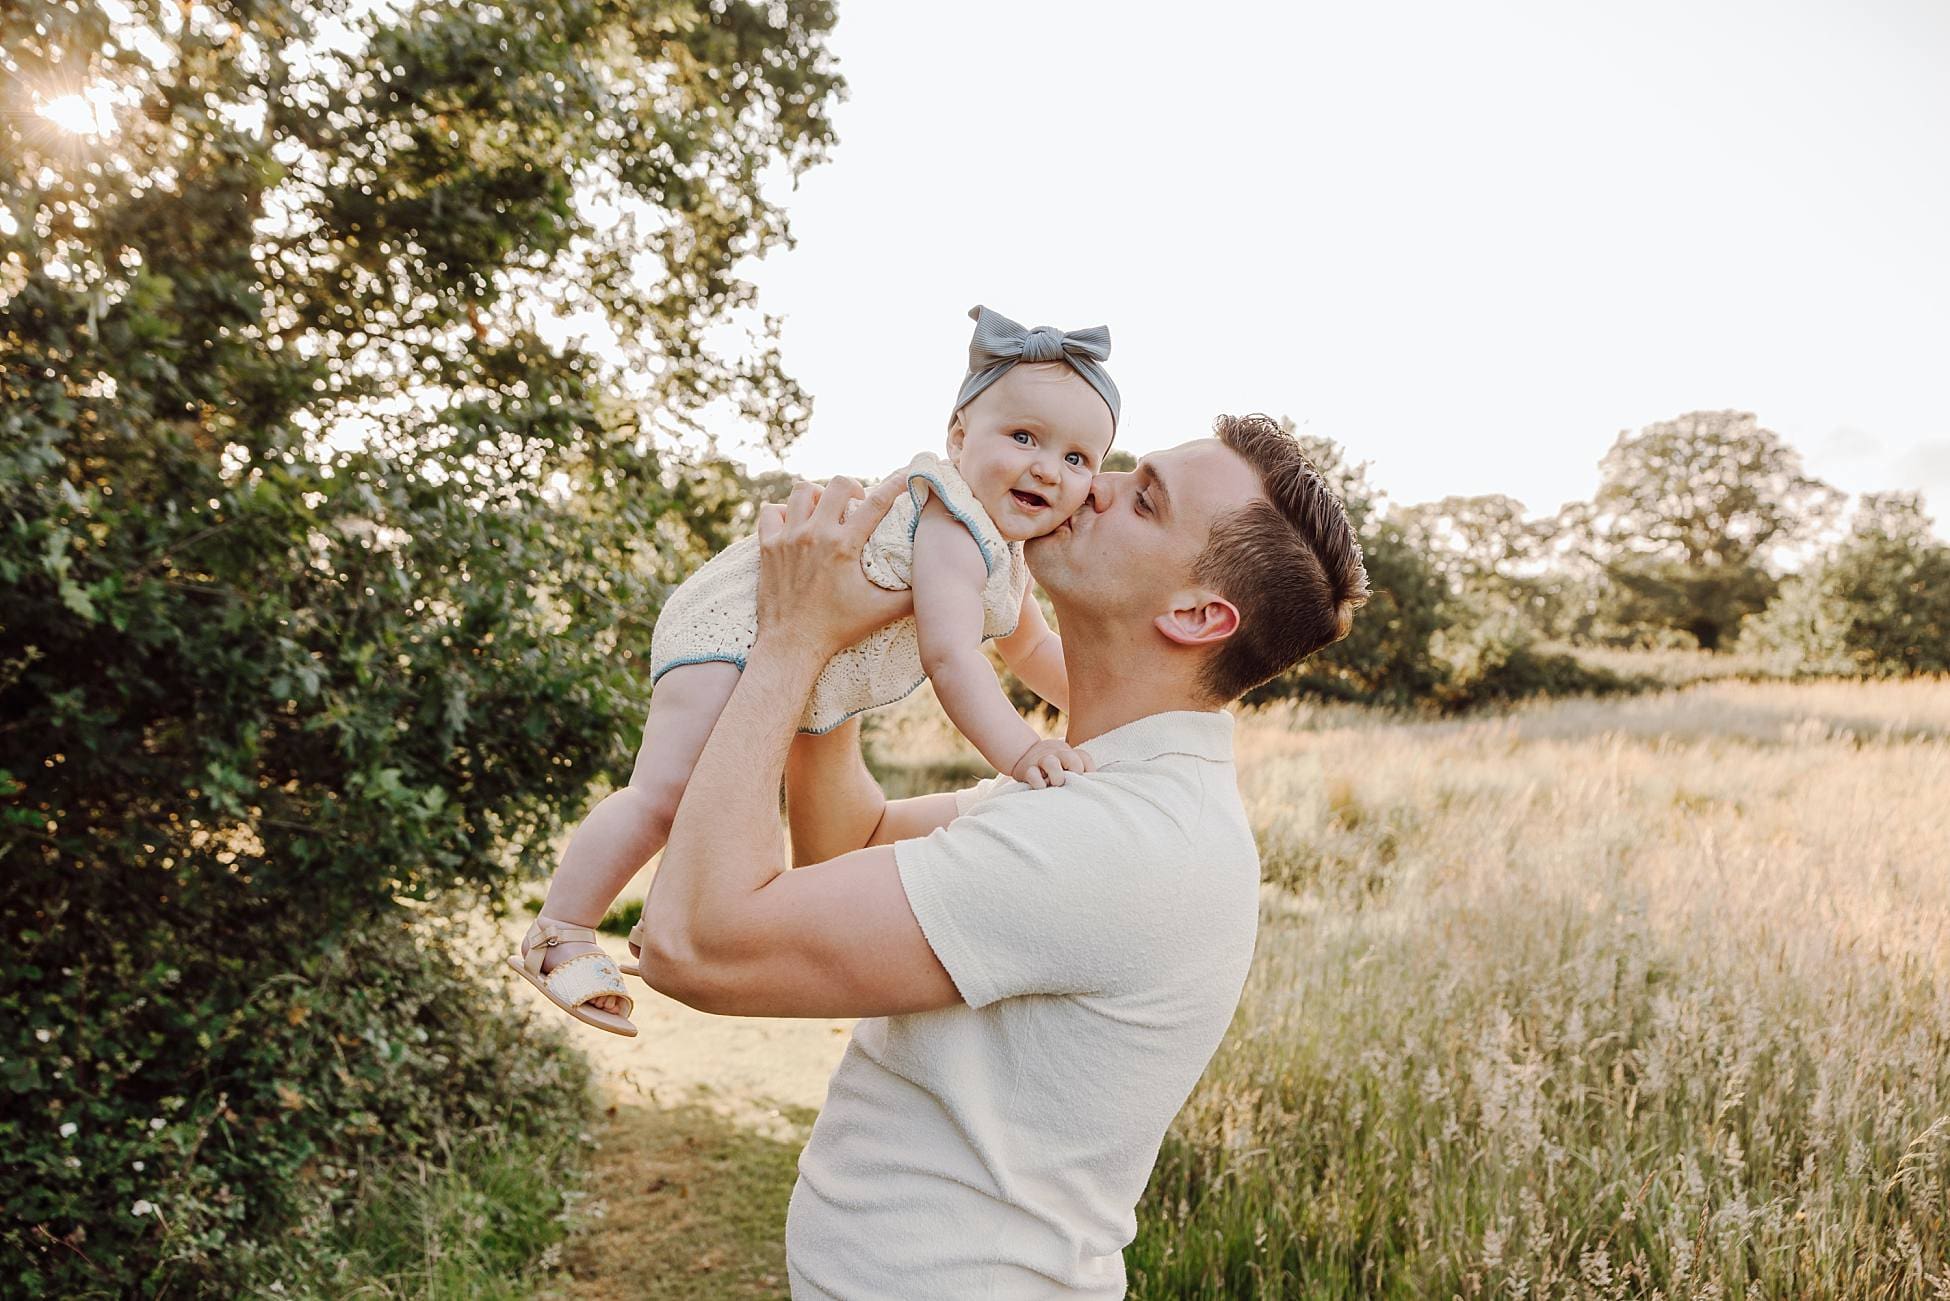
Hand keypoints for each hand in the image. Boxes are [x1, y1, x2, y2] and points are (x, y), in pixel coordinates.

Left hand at [754, 475, 913, 662]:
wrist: (792, 645)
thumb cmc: (837, 629)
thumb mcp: (881, 612)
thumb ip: (911, 595)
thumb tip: (935, 582)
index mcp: (844, 546)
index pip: (877, 502)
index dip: (895, 483)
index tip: (906, 474)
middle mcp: (815, 535)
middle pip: (836, 484)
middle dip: (853, 487)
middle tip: (857, 502)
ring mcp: (788, 538)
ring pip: (801, 491)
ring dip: (817, 495)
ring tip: (825, 509)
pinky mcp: (767, 547)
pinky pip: (770, 511)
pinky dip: (782, 512)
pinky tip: (793, 523)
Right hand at [1009, 737, 1095, 789]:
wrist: (1023, 755)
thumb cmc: (1052, 766)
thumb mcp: (1066, 763)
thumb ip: (1079, 770)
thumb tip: (1094, 785)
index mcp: (1068, 753)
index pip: (1084, 757)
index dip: (1088, 770)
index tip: (1085, 779)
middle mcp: (1056, 754)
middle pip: (1070, 757)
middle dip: (1075, 770)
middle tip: (1071, 781)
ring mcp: (1042, 760)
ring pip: (1050, 762)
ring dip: (1056, 776)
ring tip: (1056, 783)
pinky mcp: (1028, 770)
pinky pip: (1033, 774)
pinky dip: (1038, 783)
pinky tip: (1042, 788)